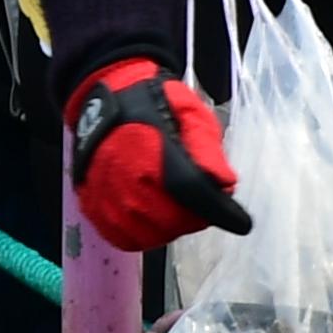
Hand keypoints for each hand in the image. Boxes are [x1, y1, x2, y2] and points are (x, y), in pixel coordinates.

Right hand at [65, 57, 251, 251]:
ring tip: (174, 205)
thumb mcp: (190, 113)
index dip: (221, 213)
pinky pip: (124, 237)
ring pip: (152, 235)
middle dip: (195, 216)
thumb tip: (225, 185)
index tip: (240, 221)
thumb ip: (207, 150)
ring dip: (170, 226)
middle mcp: (126, 182)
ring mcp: (106, 197)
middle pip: (176, 222)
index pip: (194, 198)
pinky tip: (151, 215)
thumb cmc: (152, 102)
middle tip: (198, 200)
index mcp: (153, 155)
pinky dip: (143, 233)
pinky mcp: (92, 206)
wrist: (104, 94)